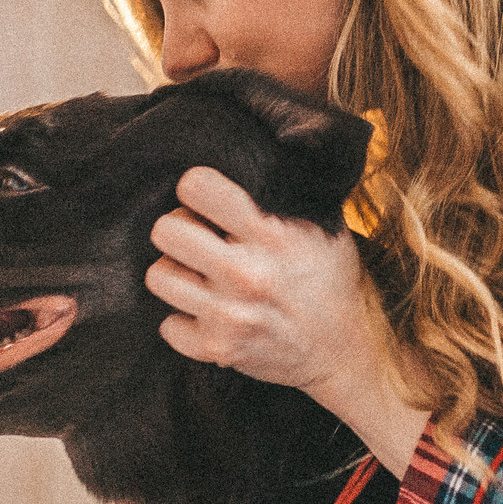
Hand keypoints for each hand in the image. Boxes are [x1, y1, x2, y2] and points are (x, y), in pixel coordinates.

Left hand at [146, 167, 430, 474]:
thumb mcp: (324, 227)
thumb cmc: (331, 282)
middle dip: (179, 229)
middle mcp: (246, 274)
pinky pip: (168, 325)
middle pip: (165, 231)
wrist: (344, 353)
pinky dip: (184, 321)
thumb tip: (255, 150)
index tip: (204, 198)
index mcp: (271, 235)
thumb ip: (288, 195)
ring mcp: (229, 316)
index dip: (195, 188)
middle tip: (198, 237)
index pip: (197, 188)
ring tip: (201, 275)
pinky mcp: (217, 349)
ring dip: (177, 274)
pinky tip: (208, 312)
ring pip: (158, 276)